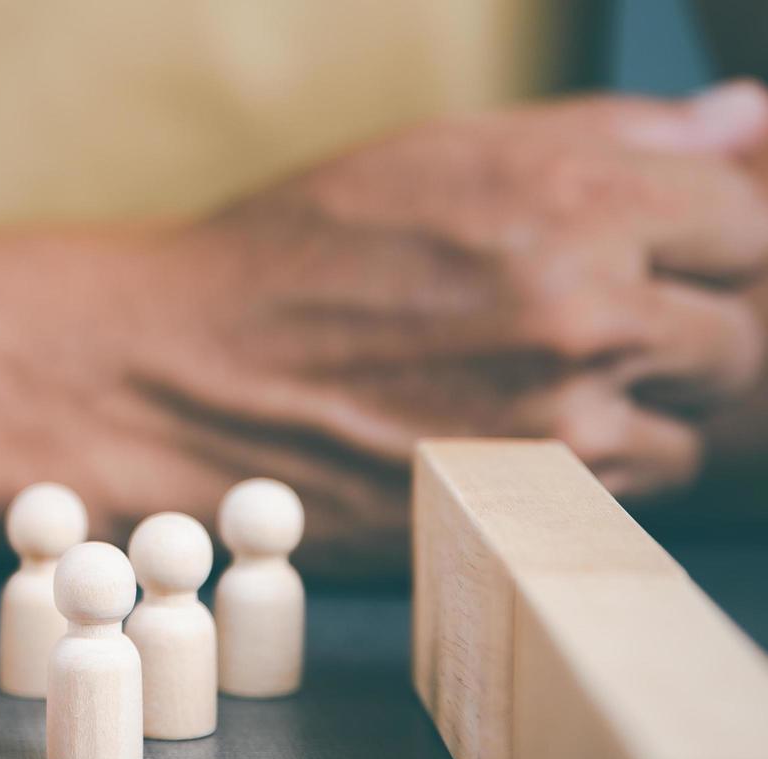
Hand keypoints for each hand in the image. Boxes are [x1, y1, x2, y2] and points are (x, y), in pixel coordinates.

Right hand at [52, 83, 767, 568]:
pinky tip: (500, 434)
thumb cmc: (295, 256)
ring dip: (637, 403)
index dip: (692, 236)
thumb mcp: (441, 152)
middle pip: (732, 329)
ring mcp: (557, 421)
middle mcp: (583, 308)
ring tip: (525, 382)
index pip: (743, 221)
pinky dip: (587, 468)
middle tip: (577, 324)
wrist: (176, 378)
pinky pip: (626, 491)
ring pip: (691, 421)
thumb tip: (741, 123)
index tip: (643, 251)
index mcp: (573, 196)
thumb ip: (608, 133)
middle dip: (673, 322)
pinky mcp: (520, 508)